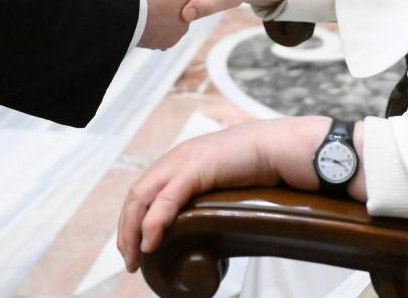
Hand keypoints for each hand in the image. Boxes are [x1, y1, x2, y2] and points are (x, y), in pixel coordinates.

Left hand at [118, 115, 346, 271]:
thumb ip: (210, 195)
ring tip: (136, 258)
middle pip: (136, 195)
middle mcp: (176, 158)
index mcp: (181, 159)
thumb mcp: (225, 180)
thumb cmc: (261, 165)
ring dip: (133, 231)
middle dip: (126, 229)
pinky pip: (165, 200)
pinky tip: (151, 243)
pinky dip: (153, 223)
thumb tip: (207, 224)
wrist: (280, 147)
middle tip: (130, 260)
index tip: (135, 245)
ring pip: (142, 198)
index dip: (133, 218)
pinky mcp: (195, 169)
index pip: (144, 189)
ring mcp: (183, 161)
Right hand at [130, 0, 198, 49]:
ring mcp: (178, 30)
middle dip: (167, 0)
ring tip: (144, 9)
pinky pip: (162, 34)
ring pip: (171, 20)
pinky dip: (155, 29)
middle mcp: (189, 13)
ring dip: (161, 16)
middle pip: (178, 4)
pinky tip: (143, 21)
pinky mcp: (166, 42)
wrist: (126, 13)